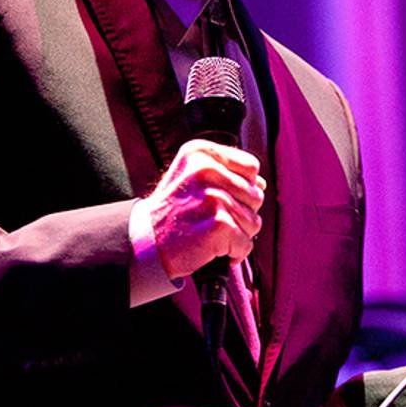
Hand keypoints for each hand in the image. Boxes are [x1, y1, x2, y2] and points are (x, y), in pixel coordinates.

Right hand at [142, 139, 266, 280]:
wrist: (144, 242)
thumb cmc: (170, 212)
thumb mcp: (190, 177)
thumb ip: (225, 173)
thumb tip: (261, 183)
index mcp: (201, 153)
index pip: (250, 167)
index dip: (242, 188)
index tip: (220, 199)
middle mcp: (208, 170)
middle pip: (255, 195)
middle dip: (241, 214)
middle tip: (212, 220)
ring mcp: (214, 197)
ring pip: (254, 221)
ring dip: (237, 234)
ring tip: (210, 234)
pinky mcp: (220, 224)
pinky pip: (245, 243)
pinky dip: (234, 253)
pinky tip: (212, 249)